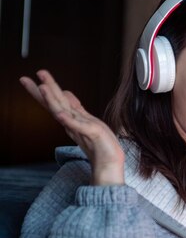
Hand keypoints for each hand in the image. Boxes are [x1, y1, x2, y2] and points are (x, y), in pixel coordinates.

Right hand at [20, 70, 124, 185]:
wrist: (110, 162)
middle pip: (54, 104)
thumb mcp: (86, 119)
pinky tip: (60, 115)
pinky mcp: (91, 135)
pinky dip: (69, 121)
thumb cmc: (100, 142)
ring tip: (43, 87)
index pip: (55, 102)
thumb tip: (65, 92)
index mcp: (71, 118)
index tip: (36, 75)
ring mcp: (80, 129)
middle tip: (24, 78)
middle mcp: (72, 123)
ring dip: (52, 100)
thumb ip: (74, 108)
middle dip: (41, 90)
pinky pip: (78, 127)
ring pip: (63, 112)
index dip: (45, 89)